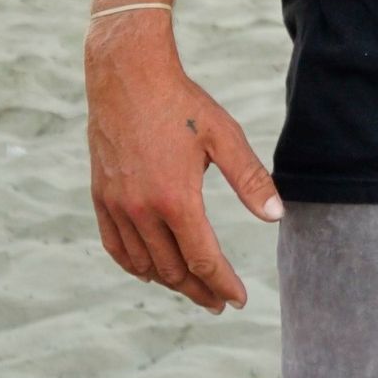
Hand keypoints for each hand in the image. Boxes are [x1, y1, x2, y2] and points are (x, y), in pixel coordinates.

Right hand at [85, 25, 281, 313]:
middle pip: (174, 270)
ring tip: (192, 288)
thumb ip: (250, 179)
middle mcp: (142, 210)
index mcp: (176, 199)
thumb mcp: (224, 136)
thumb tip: (276, 216)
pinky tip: (149, 270)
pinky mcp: (101, 197)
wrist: (126, 75)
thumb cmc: (180, 102)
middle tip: (218, 302)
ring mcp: (117, 206)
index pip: (204, 260)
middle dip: (200, 291)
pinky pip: (115, 246)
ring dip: (169, 282)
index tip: (238, 299)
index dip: (223, 284)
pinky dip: (134, 265)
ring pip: (144, 264)